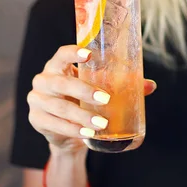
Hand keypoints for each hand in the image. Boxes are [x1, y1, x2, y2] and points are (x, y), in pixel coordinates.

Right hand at [27, 45, 156, 155]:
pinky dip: (73, 130)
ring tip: (102, 123)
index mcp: (58, 66)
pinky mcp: (36, 119)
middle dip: (84, 91)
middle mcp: (44, 80)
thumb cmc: (84, 101)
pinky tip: (87, 133)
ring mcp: (37, 100)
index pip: (61, 54)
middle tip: (105, 99)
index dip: (73, 53)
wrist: (67, 131)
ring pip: (59, 107)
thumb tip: (151, 85)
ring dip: (81, 116)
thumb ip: (122, 85)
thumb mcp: (99, 90)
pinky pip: (54, 124)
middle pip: (61, 83)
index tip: (89, 53)